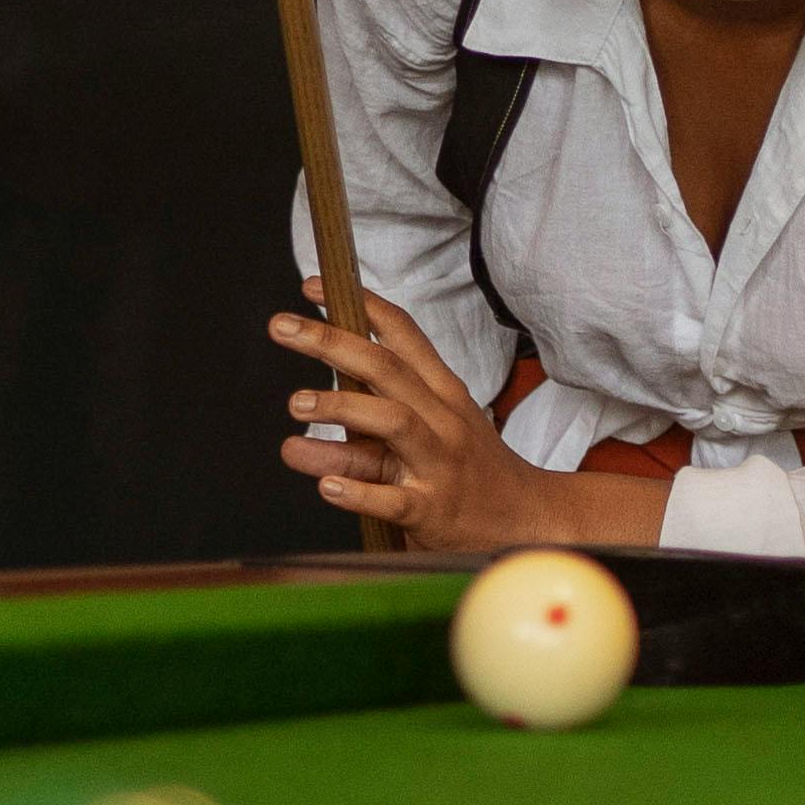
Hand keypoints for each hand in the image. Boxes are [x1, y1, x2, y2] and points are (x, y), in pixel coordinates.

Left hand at [270, 284, 666, 553]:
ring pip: (393, 423)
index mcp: (443, 392)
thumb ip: (368, 414)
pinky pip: (393, 499)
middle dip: (331, 342)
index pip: (402, 335)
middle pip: (386, 369)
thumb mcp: (434, 425)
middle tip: (281, 326)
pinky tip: (326, 486)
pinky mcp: (432, 510)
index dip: (358, 305)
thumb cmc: (468, 467)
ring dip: (341, 408)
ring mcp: (439, 464)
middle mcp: (442, 420)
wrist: (523, 518)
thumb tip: (301, 404)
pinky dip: (357, 492)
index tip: (313, 285)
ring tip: (295, 404)